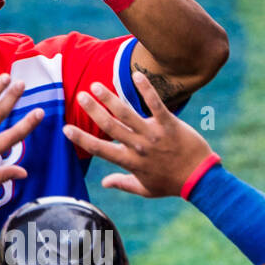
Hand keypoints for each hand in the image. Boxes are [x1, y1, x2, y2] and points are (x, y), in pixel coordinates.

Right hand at [63, 72, 214, 197]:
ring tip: (97, 85)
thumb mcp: (145, 189)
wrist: (199, 178)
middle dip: (93, 110)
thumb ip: (123, 183)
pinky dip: (146, 89)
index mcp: (130, 162)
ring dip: (110, 98)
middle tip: (80, 96)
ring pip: (127, 113)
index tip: (66, 129)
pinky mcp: (169, 124)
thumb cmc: (171, 184)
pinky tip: (136, 75)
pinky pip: (156, 104)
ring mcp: (153, 134)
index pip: (100, 149)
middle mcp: (138, 147)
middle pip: (110, 126)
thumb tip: (104, 183)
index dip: (81, 139)